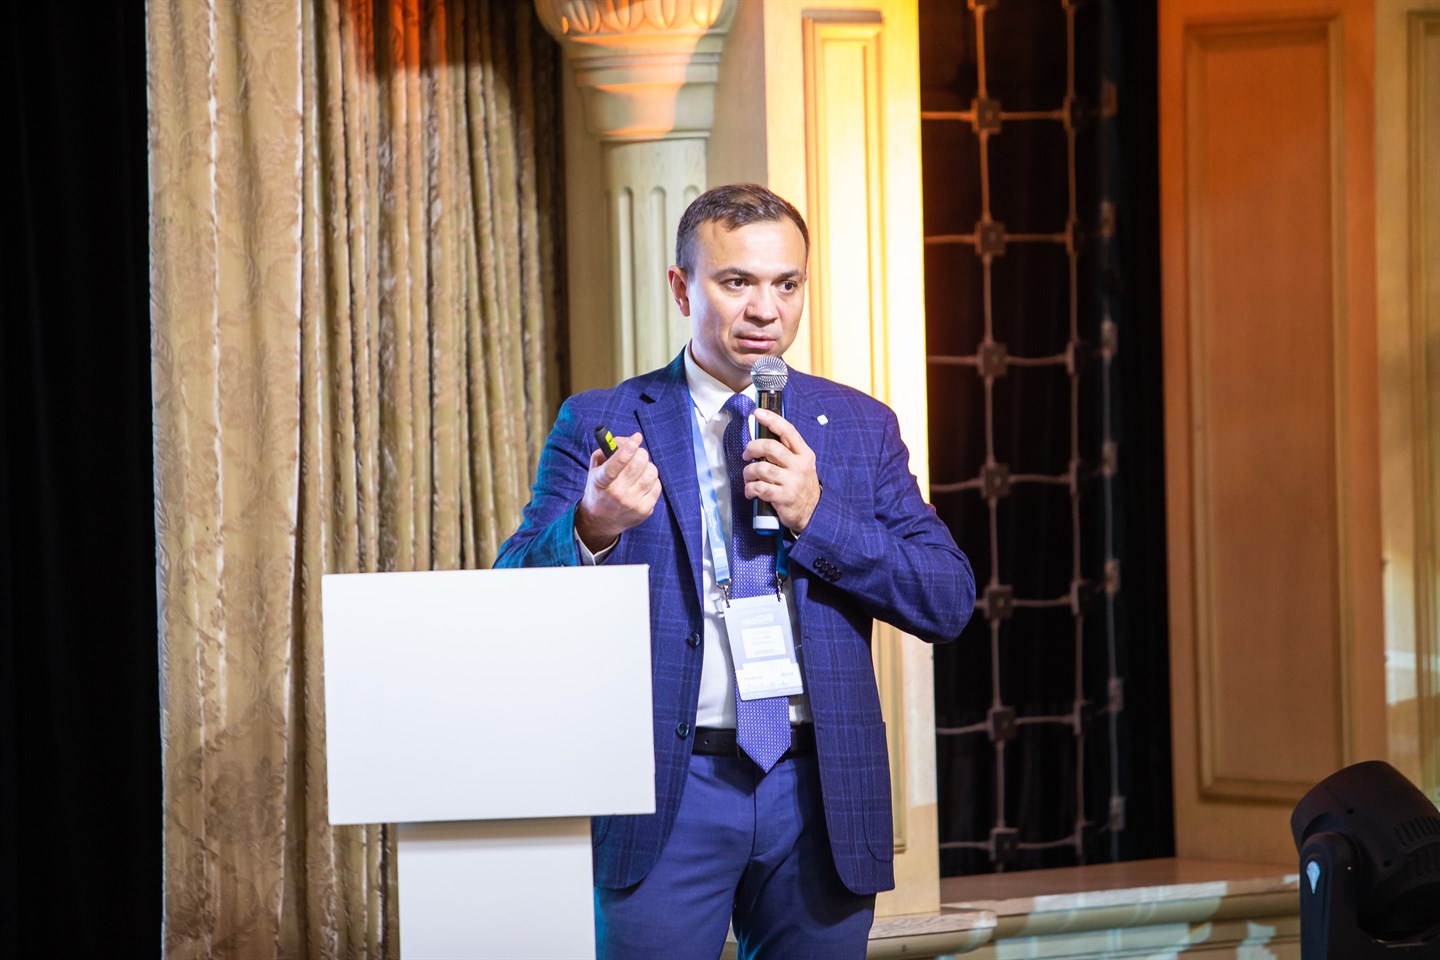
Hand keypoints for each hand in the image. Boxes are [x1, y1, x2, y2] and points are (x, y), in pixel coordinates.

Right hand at [575, 433, 661, 551]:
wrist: (601, 521)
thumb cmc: (599, 489)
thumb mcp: (595, 470)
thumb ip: (606, 451)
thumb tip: (629, 439)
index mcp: (600, 482)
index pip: (613, 466)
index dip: (626, 451)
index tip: (635, 439)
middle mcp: (616, 495)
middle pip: (637, 465)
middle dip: (640, 452)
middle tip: (637, 452)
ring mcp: (632, 504)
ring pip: (650, 473)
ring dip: (648, 465)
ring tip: (640, 467)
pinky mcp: (644, 510)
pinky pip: (657, 486)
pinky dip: (653, 479)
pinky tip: (644, 480)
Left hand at [742, 409, 821, 533]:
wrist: (813, 511)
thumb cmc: (802, 485)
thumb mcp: (802, 464)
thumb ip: (787, 451)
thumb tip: (763, 436)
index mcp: (804, 454)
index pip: (788, 431)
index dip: (772, 420)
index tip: (757, 413)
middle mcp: (799, 466)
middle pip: (771, 447)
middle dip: (753, 447)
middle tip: (747, 454)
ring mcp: (792, 482)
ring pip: (762, 468)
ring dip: (749, 471)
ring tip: (748, 475)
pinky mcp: (783, 497)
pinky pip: (760, 488)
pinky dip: (750, 488)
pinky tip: (750, 491)